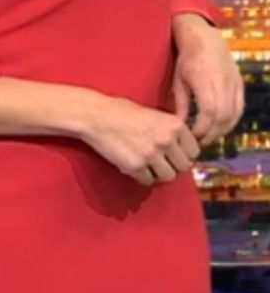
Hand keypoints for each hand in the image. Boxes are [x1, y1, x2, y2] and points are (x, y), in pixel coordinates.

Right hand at [81, 94, 200, 187]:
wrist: (97, 116)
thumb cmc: (122, 112)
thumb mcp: (154, 115)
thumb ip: (170, 131)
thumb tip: (182, 151)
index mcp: (174, 124)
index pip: (194, 152)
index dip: (185, 155)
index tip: (176, 155)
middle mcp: (166, 140)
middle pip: (184, 167)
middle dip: (173, 166)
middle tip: (162, 162)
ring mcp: (151, 154)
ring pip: (168, 177)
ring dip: (160, 174)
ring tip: (149, 164)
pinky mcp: (136, 166)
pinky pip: (149, 181)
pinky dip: (143, 176)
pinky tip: (135, 165)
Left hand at [172, 13, 244, 147]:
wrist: (205, 38)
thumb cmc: (188, 59)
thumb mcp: (179, 81)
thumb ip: (181, 105)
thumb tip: (178, 127)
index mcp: (205, 81)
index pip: (209, 112)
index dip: (202, 129)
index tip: (192, 136)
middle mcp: (222, 83)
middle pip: (222, 117)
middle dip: (211, 134)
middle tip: (199, 142)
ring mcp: (233, 84)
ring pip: (232, 115)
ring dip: (221, 130)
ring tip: (209, 137)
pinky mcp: (239, 84)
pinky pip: (239, 108)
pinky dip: (231, 121)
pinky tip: (221, 127)